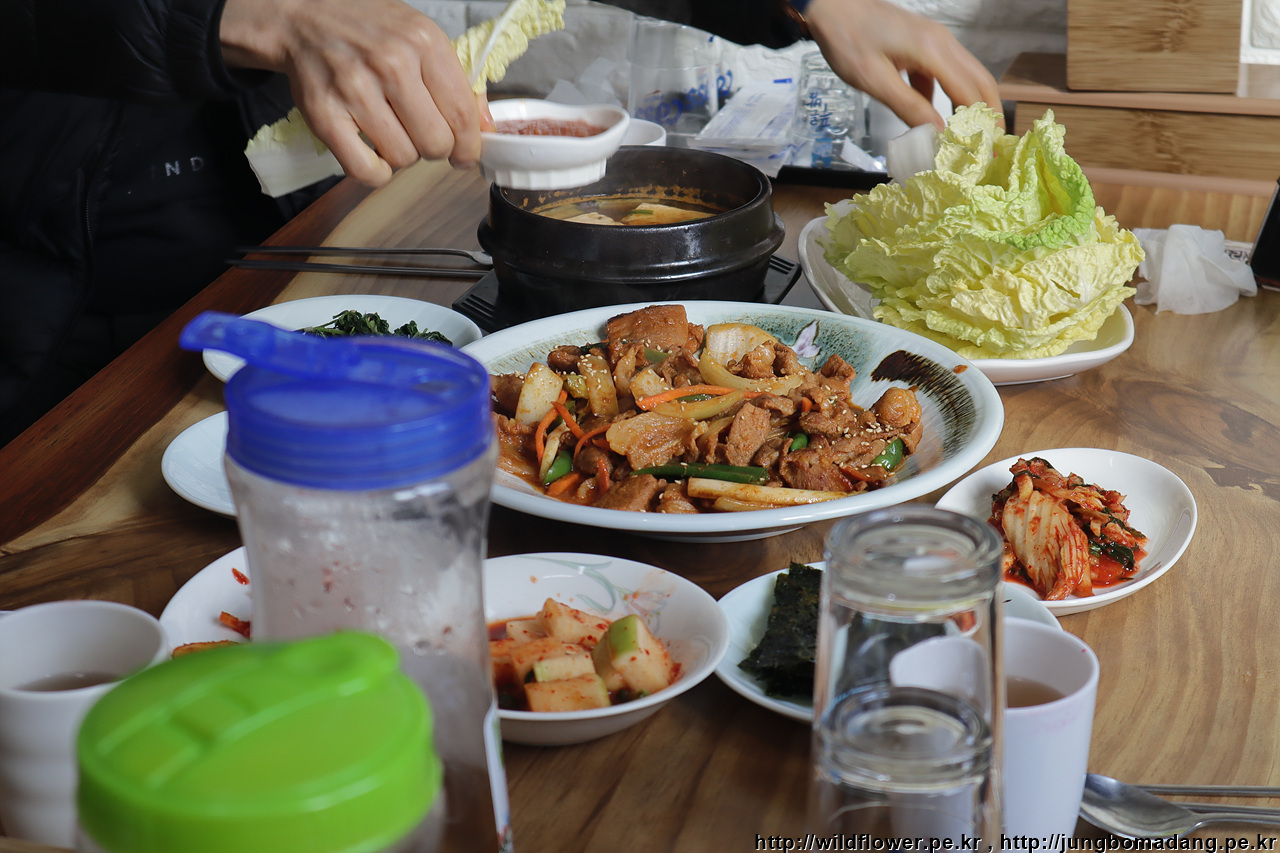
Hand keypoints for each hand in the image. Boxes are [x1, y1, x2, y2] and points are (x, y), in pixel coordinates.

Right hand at [220, 0, 490, 185]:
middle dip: (434, 148)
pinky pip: (365, 171)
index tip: (465, 155)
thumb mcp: (420, 38)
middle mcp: (390, 62)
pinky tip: (373, 154)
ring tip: (390, 130)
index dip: (469, 146)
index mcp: (423, 41)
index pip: (462, 114)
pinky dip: (375, 173)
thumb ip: (457, 82)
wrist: (303, 15)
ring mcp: (354, 88)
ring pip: (403, 159)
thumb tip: (486, 130)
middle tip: (419, 134)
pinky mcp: (324, 114)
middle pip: (436, 143)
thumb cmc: (368, 30)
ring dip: (401, 155)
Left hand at [804, 0, 1003, 129]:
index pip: (970, 92)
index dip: (982, 124)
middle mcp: (942, 42)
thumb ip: (908, 108)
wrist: (831, 5)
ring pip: (965, 75)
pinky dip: (945, 95)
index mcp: (933, 51)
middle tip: (992, 146)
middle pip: (980, 80)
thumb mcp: (875, 81)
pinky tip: (933, 117)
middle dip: (989, 114)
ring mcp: (934, 41)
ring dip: (970, 105)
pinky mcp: (923, 44)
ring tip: (970, 136)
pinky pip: (944, 73)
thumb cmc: (847, 38)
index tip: (987, 151)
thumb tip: (937, 134)